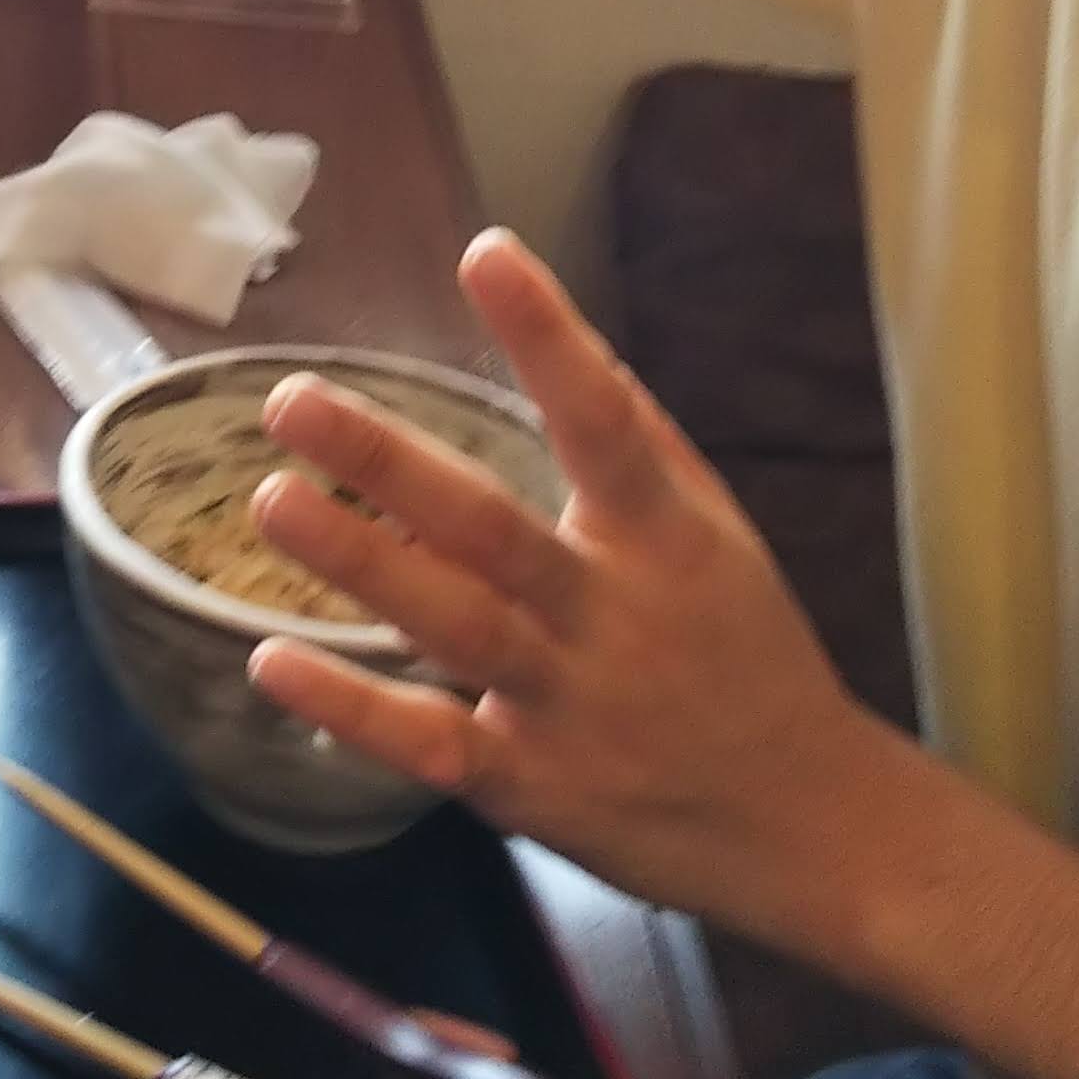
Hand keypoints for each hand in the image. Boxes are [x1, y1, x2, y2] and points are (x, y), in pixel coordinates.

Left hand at [247, 229, 915, 961]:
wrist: (806, 826)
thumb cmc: (747, 660)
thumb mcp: (721, 541)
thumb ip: (644, 448)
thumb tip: (576, 344)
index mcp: (667, 539)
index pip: (605, 420)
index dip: (549, 335)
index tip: (486, 252)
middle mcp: (613, 615)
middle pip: (492, 529)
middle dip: (388, 463)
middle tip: (292, 401)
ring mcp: (567, 704)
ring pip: (453, 626)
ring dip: (359, 563)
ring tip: (272, 500)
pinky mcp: (529, 787)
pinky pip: (431, 743)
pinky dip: (353, 708)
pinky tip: (273, 662)